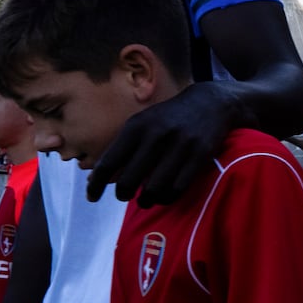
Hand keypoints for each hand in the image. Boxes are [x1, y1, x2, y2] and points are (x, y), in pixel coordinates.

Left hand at [87, 82, 237, 203]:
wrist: (211, 103)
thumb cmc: (169, 117)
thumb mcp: (142, 123)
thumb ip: (121, 148)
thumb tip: (96, 180)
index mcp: (137, 126)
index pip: (109, 162)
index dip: (96, 184)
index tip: (92, 197)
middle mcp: (157, 135)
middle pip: (129, 180)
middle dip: (123, 194)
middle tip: (125, 195)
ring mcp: (180, 146)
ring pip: (154, 189)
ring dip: (146, 200)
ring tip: (145, 199)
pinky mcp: (200, 155)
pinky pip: (178, 188)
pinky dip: (167, 197)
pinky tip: (164, 195)